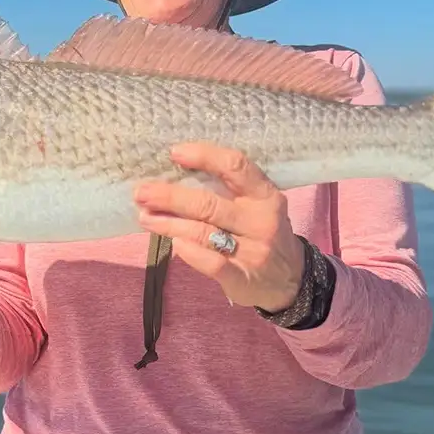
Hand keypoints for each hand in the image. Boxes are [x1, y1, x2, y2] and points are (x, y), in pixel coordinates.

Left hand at [133, 142, 304, 311]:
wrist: (292, 281)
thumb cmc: (263, 232)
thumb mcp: (258, 206)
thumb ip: (227, 191)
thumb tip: (175, 174)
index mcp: (265, 195)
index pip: (235, 166)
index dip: (204, 156)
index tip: (174, 152)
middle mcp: (261, 220)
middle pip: (208, 203)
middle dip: (170, 196)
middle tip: (141, 192)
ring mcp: (253, 251)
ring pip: (203, 232)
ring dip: (169, 223)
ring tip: (145, 217)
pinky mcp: (243, 277)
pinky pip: (211, 262)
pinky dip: (188, 251)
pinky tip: (173, 243)